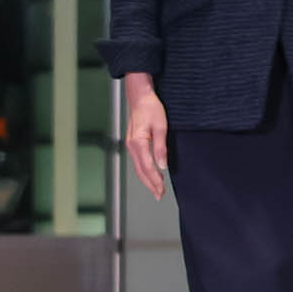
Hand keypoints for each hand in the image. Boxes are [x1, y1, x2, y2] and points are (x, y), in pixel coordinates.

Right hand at [122, 73, 167, 200]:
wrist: (140, 96)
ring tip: (156, 189)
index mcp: (138, 142)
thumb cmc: (151, 108)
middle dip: (150, 184)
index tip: (161, 190)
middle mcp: (131, 145)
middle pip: (140, 170)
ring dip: (146, 179)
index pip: (147, 167)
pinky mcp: (132, 142)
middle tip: (159, 195)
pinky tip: (150, 174)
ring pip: (137, 167)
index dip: (154, 180)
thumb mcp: (161, 126)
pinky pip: (137, 161)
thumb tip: (162, 165)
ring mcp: (130, 144)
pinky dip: (143, 170)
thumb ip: (161, 147)